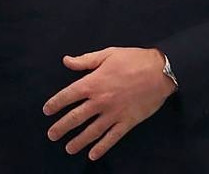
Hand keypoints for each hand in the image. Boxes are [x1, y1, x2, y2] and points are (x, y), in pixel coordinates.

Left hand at [44, 47, 175, 159]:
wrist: (161, 71)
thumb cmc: (134, 59)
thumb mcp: (108, 54)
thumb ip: (86, 60)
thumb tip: (66, 61)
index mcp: (93, 83)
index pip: (68, 96)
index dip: (55, 104)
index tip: (47, 111)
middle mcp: (100, 101)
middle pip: (75, 117)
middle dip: (61, 127)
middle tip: (52, 135)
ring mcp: (113, 114)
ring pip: (91, 131)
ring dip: (78, 141)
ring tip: (68, 148)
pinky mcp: (127, 122)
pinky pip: (112, 138)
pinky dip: (101, 147)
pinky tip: (92, 154)